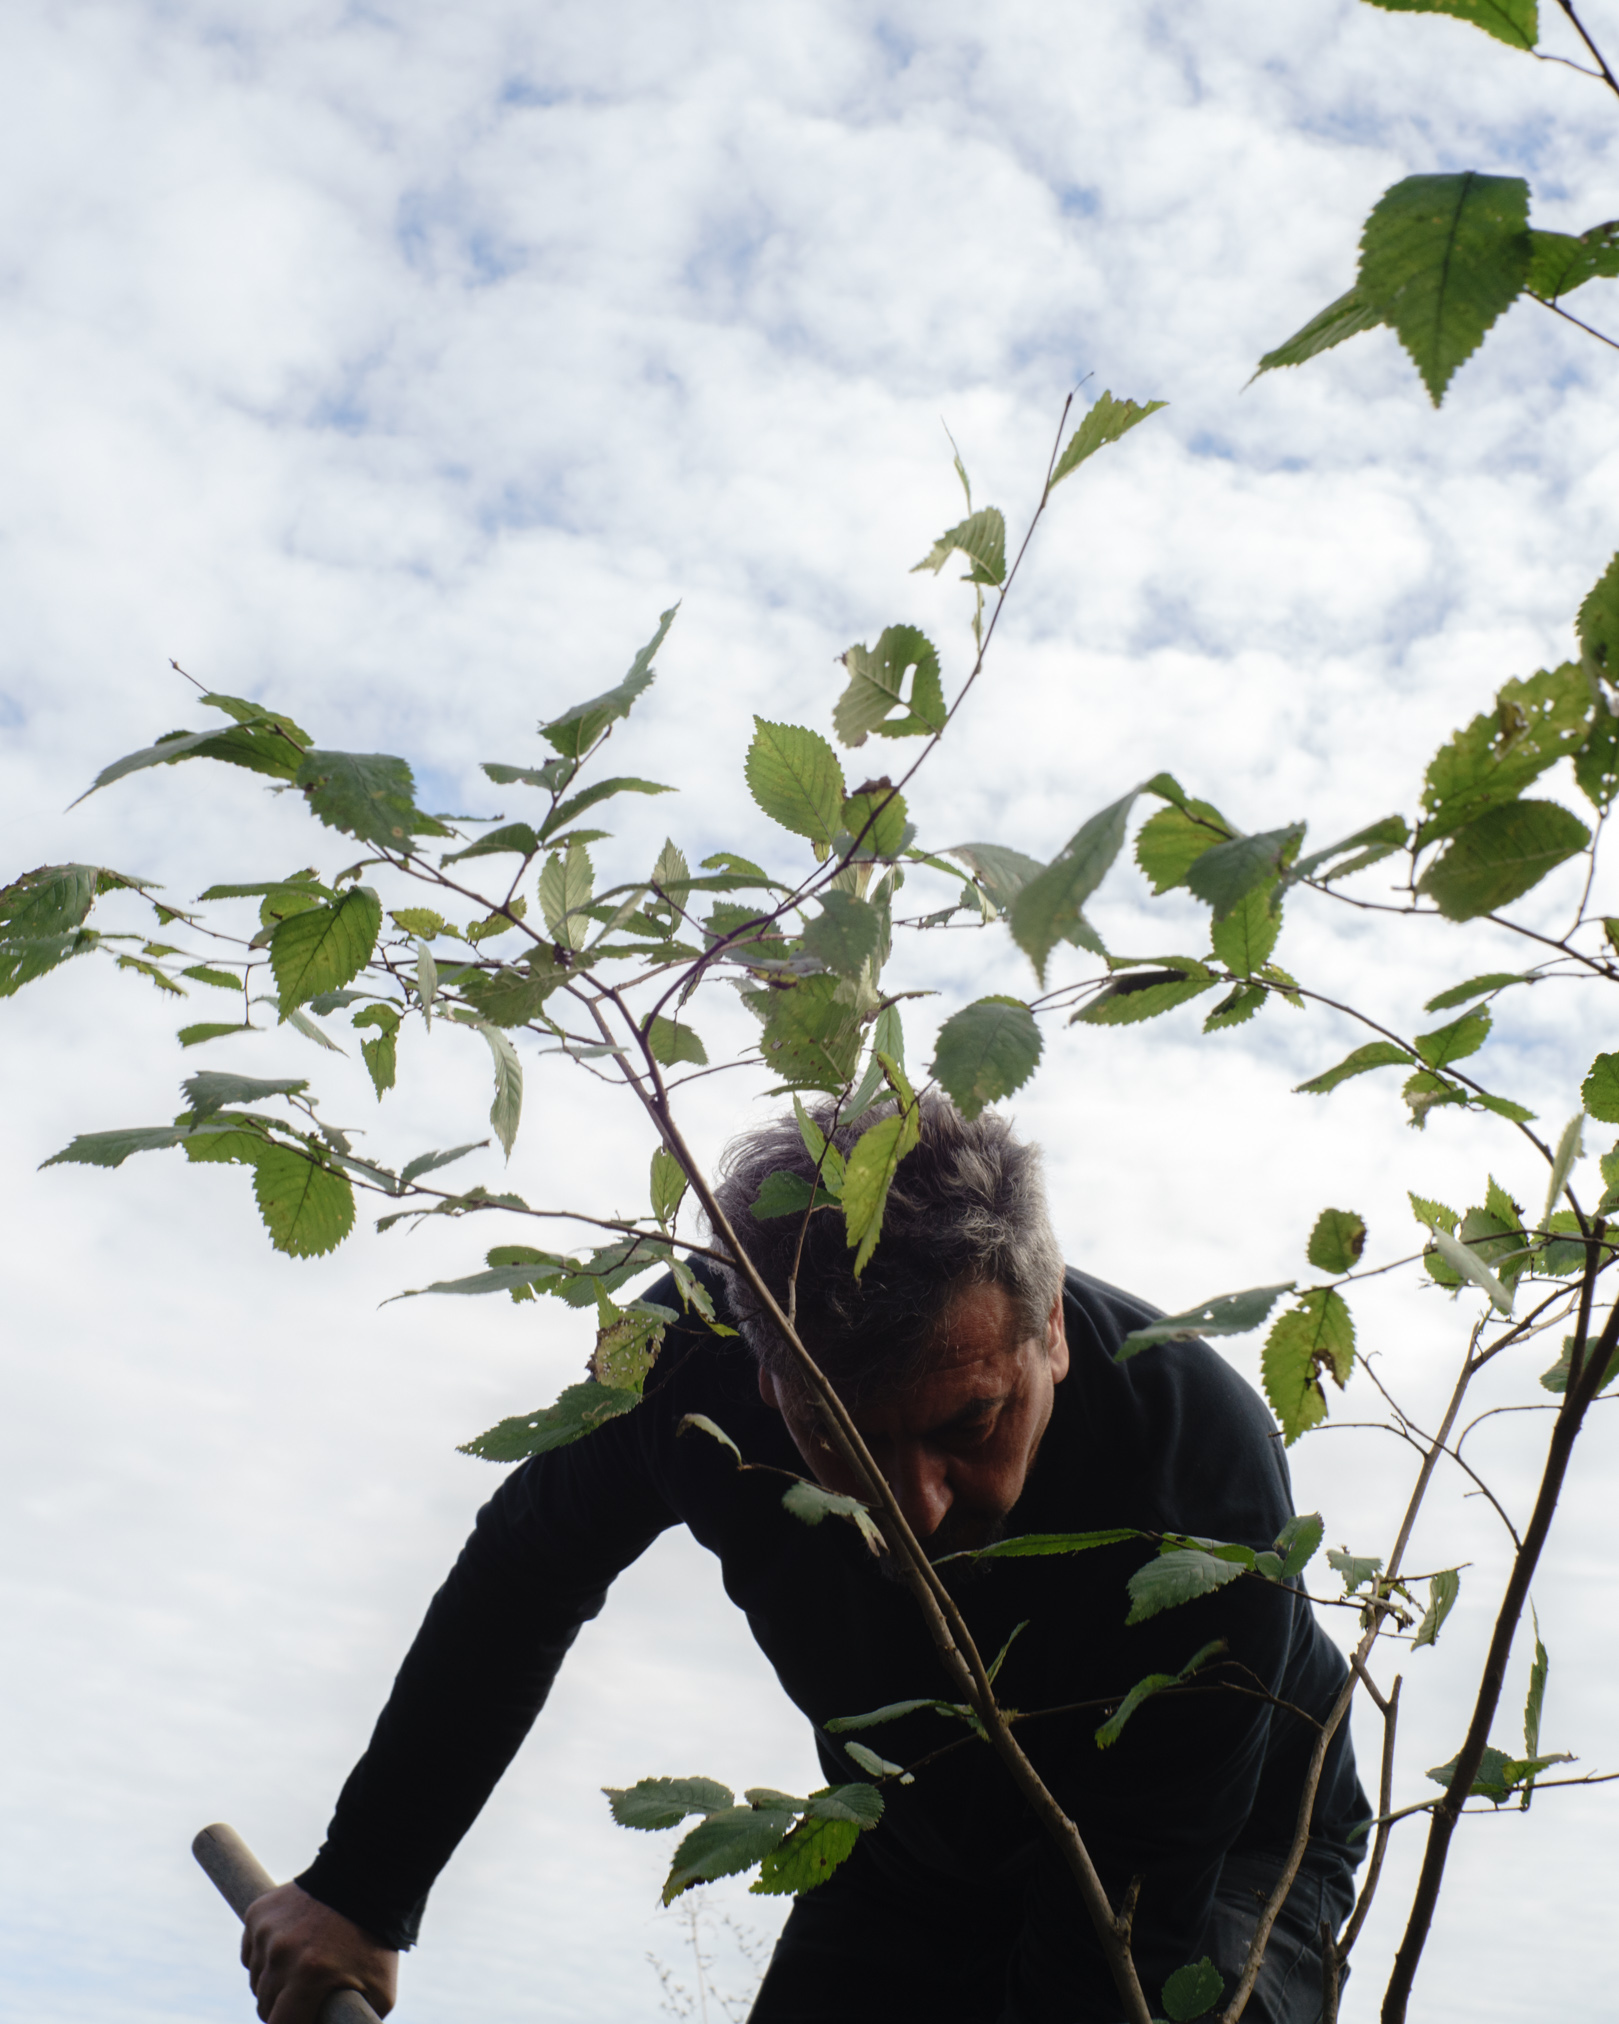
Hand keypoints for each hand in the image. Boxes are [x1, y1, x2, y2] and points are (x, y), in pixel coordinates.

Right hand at [240, 1882, 397, 2023]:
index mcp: (309, 1976)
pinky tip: (289, 1947)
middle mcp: (282, 1953)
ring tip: (303, 1965)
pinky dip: (263, 1956)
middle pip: (265, 2004)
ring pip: (256, 1978)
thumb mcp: (380, 1993)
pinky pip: (249, 1952)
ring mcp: (266, 1931)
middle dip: (284, 2007)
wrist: (365, 1879)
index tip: (302, 2019)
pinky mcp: (257, 1913)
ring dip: (274, 1980)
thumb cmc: (375, 1941)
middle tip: (307, 1993)